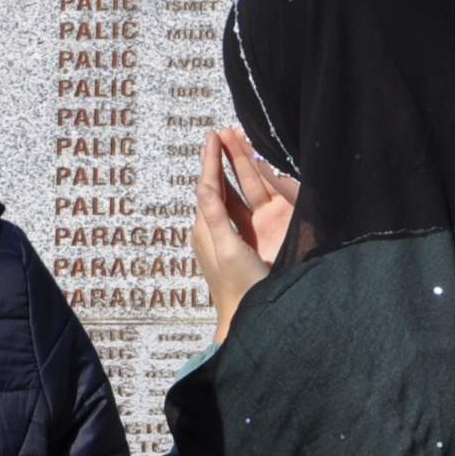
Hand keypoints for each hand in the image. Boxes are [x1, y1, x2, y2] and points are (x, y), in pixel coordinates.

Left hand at [192, 129, 297, 342]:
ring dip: (234, 171)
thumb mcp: (227, 249)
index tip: (213, 134)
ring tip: (237, 147)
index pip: (209, 186)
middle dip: (221, 160)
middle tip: (225, 133)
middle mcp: (218, 230)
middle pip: (219, 187)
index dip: (211, 160)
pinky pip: (242, 208)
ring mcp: (232, 237)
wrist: (249, 322)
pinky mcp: (246, 245)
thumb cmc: (240, 288)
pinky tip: (251, 184)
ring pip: (232, 195)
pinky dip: (245, 189)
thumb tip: (203, 184)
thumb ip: (216, 216)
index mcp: (209, 229)